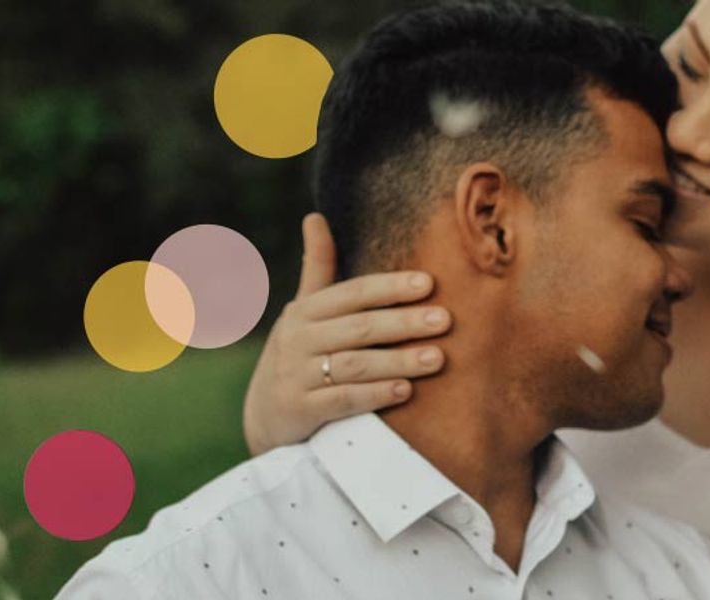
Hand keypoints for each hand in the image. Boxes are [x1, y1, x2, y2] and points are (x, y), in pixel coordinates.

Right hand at [242, 213, 451, 453]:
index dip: (389, 287)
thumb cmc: (298, 353)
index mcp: (304, 311)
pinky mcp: (301, 411)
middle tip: (445, 320)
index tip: (429, 283)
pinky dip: (375, 394)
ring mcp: (296, 376)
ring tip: (437, 357)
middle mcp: (298, 340)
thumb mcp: (304, 310)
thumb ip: (317, 267)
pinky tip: (405, 390)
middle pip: (358, 327)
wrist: (264, 415)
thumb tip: (314, 216)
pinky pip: (342, 400)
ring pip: (354, 365)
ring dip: (397, 360)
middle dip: (403, 323)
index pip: (352, 293)